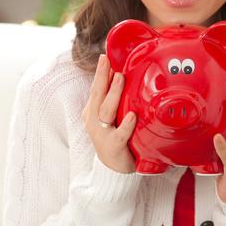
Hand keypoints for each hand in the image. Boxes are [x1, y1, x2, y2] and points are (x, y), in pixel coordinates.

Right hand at [82, 54, 136, 172]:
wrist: (112, 168)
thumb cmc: (114, 137)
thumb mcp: (110, 116)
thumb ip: (112, 99)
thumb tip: (120, 74)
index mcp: (93, 112)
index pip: (96, 89)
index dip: (100, 73)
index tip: (105, 57)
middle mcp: (94, 120)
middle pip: (97, 95)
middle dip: (102, 77)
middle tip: (108, 61)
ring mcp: (102, 133)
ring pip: (106, 110)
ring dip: (114, 93)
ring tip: (120, 78)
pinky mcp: (113, 146)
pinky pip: (120, 133)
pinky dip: (126, 124)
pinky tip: (132, 115)